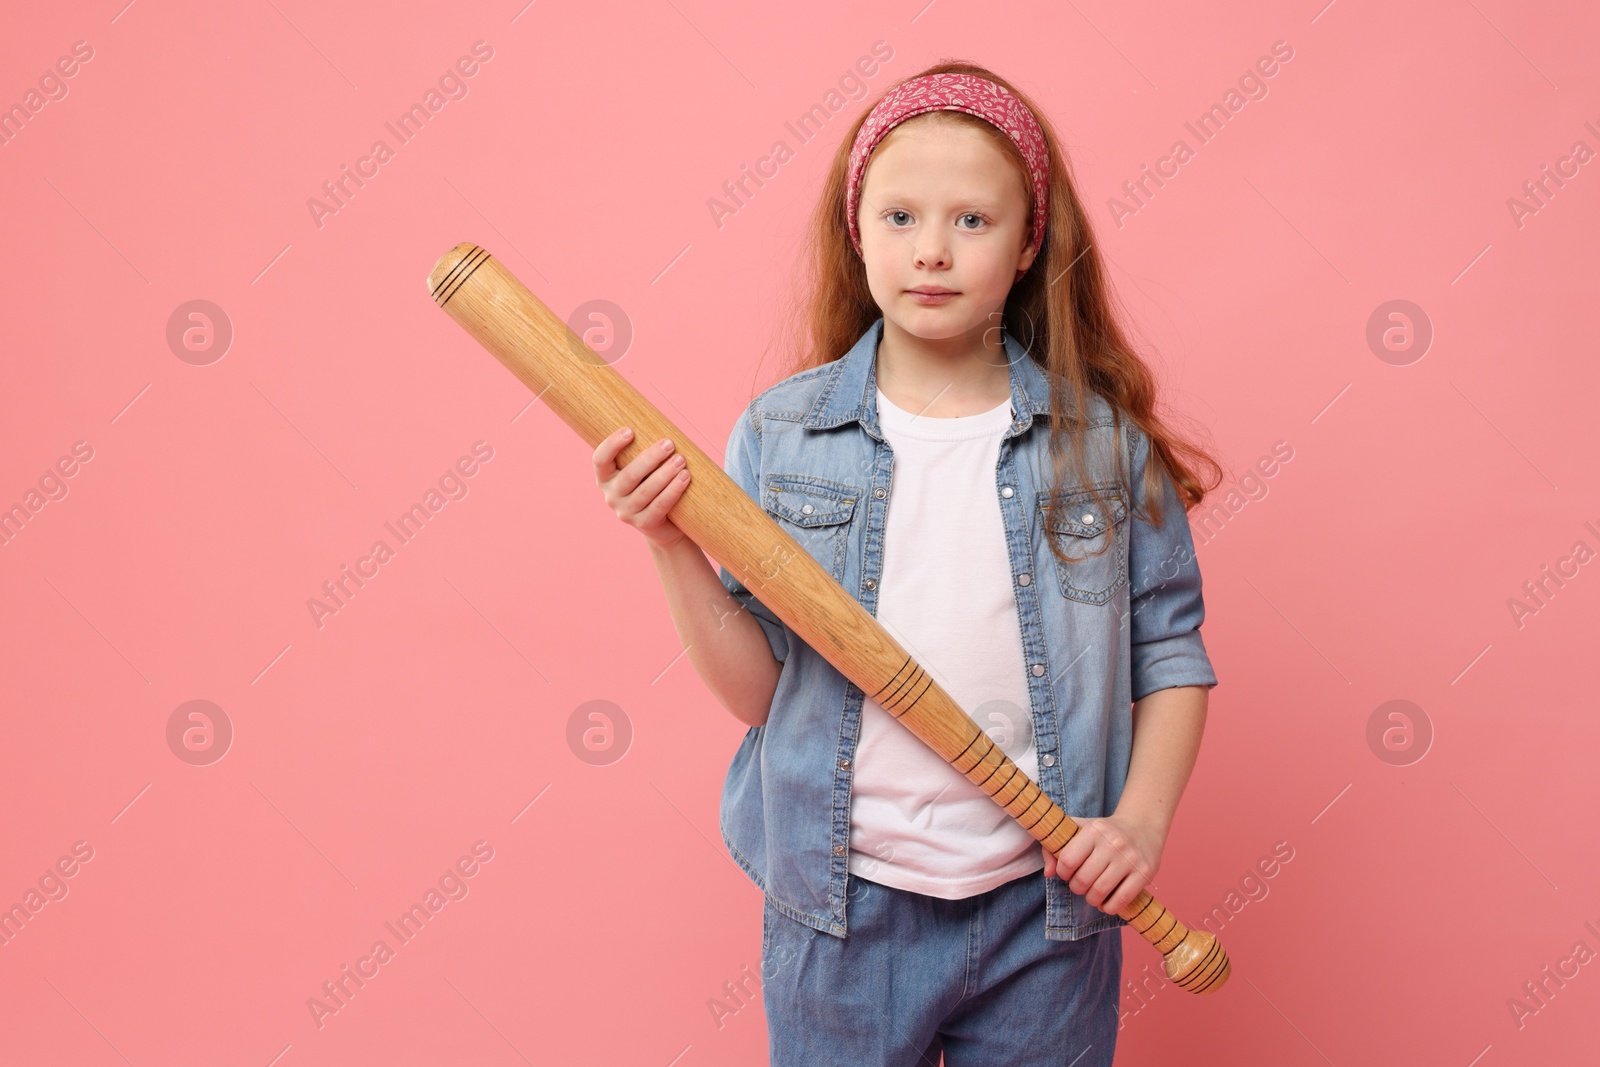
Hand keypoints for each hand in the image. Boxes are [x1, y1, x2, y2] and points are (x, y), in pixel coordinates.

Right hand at [593, 427, 691, 548]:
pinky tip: (685, 478)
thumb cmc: (652, 485)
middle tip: (669, 443)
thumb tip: (660, 421)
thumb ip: (643, 451)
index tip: (630, 430)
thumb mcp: (643, 469)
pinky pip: (659, 506)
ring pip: (646, 491)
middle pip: (629, 475)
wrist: (663, 524)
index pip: (600, 460)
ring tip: (681, 460)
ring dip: (665, 473)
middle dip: (650, 457)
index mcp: (606, 478)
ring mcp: (626, 512)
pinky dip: (673, 490)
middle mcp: (611, 496)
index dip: (612, 445)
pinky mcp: (643, 524)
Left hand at [1041, 813, 1165, 916]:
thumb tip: (1048, 873)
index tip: (1067, 873)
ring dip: (1091, 899)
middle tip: (1080, 885)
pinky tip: (1106, 903)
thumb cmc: (1103, 832)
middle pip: (1083, 879)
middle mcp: (1112, 843)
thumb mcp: (1078, 829)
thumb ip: (1055, 848)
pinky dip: (1109, 908)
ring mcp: (1130, 858)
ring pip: (1100, 892)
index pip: (1067, 860)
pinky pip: (1121, 900)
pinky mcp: (1144, 873)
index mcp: (1093, 831)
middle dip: (1076, 888)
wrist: (1143, 826)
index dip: (1063, 872)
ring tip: (1092, 895)